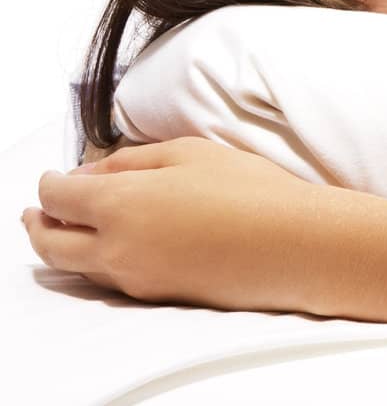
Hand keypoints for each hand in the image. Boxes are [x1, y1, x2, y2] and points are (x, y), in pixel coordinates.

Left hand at [21, 136, 328, 311]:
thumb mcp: (189, 152)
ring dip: (61, 244)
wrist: (292, 244)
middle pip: (50, 241)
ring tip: (65, 228)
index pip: (58, 196)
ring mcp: (134, 276)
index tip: (51, 177)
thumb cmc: (249, 190)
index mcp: (119, 203)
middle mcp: (116, 247)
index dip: (48, 183)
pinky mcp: (156, 294)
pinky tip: (111, 244)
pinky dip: (93, 259)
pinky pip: (108, 277)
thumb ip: (131, 161)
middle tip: (34, 211)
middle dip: (37, 223)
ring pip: (75, 265)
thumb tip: (91, 172)